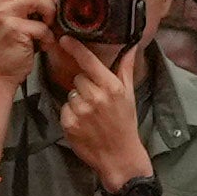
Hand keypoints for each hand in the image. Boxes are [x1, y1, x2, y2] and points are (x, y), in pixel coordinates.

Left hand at [45, 23, 150, 182]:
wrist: (119, 157)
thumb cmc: (125, 124)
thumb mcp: (129, 95)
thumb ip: (126, 69)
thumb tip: (132, 46)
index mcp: (111, 87)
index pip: (89, 61)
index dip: (75, 48)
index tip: (65, 39)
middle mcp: (95, 97)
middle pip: (78, 78)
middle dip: (84, 85)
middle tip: (96, 100)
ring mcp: (81, 111)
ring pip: (71, 93)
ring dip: (78, 101)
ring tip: (91, 114)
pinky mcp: (69, 124)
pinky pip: (64, 108)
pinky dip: (71, 115)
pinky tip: (84, 124)